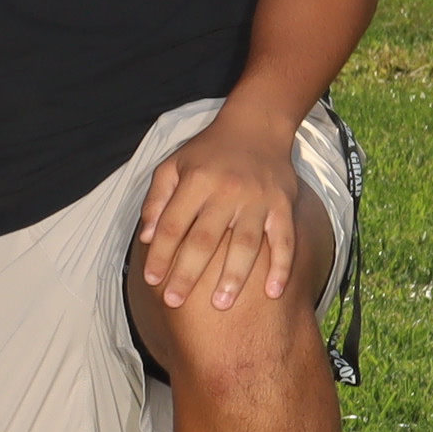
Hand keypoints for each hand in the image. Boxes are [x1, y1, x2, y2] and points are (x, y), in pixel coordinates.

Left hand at [138, 115, 307, 310]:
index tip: (152, 280)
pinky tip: (273, 293)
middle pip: (205, 240)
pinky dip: (281, 267)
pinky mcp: (283, 205)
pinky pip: (285, 240)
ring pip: (246, 244)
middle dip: (188, 273)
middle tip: (174, 302)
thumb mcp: (173, 165)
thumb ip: (157, 199)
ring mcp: (258, 200)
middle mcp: (227, 191)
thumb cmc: (208, 151)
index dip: (160, 254)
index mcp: (196, 181)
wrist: (257, 127)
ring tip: (221, 304)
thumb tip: (147, 237)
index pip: (173, 225)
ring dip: (233, 277)